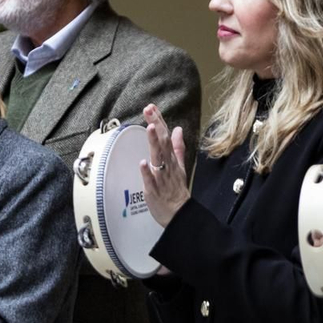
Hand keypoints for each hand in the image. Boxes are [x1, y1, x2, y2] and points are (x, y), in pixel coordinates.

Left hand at [137, 103, 187, 228]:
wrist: (179, 215)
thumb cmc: (176, 191)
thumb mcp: (179, 166)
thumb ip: (177, 147)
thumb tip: (178, 129)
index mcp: (172, 160)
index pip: (166, 136)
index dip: (159, 121)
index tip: (152, 107)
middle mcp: (167, 166)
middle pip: (163, 142)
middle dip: (156, 125)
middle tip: (149, 110)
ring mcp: (161, 178)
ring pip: (158, 158)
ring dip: (154, 143)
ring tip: (150, 128)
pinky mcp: (154, 191)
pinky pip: (151, 180)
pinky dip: (147, 172)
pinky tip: (143, 162)